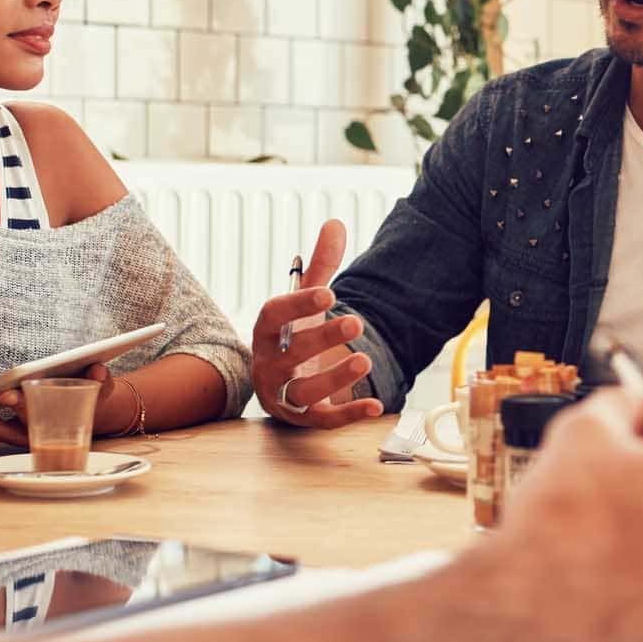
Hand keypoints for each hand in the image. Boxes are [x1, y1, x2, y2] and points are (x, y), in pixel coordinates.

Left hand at [0, 363, 113, 447]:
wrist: (94, 413)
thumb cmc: (95, 398)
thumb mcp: (103, 390)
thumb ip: (102, 381)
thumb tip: (98, 370)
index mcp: (59, 423)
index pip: (37, 414)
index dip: (22, 406)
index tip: (7, 395)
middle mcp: (38, 433)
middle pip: (10, 428)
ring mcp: (23, 434)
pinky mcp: (12, 431)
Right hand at [251, 219, 381, 429]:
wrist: (283, 386)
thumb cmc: (293, 338)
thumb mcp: (305, 304)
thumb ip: (320, 267)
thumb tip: (335, 223)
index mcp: (267, 332)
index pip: (273, 316)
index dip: (298, 305)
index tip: (329, 294)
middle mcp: (270, 364)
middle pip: (289, 353)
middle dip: (321, 338)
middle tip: (356, 322)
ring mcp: (287, 394)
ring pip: (303, 391)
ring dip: (333, 378)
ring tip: (363, 360)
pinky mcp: (307, 418)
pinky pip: (326, 419)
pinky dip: (350, 414)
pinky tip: (375, 405)